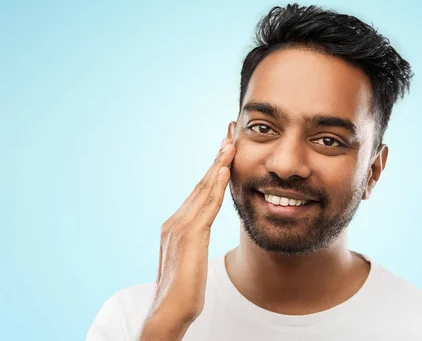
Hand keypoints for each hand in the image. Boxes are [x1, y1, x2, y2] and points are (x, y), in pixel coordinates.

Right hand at [144, 138, 235, 330]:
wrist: (167, 313)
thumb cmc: (183, 291)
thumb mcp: (191, 259)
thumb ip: (196, 241)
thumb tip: (202, 233)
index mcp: (177, 225)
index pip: (199, 191)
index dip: (213, 169)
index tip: (225, 149)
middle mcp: (176, 221)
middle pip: (201, 183)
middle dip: (217, 157)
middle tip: (229, 133)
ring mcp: (181, 227)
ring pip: (204, 189)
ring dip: (219, 164)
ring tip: (230, 142)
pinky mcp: (190, 237)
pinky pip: (207, 206)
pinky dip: (216, 186)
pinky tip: (224, 170)